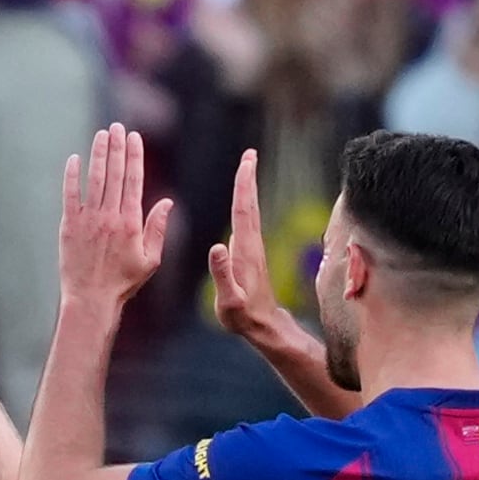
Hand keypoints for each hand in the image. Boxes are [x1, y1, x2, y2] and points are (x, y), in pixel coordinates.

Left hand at [59, 124, 173, 306]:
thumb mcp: (150, 259)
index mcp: (131, 222)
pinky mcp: (69, 226)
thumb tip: (167, 202)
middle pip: (114, 173)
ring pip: (95, 179)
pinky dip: (72, 176)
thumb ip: (158, 228)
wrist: (91, 299)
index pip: (134, 180)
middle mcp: (110, 216)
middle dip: (116, 147)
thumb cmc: (123, 283)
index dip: (134, 156)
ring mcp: (88, 220)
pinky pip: (70, 195)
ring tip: (101, 134)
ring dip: (98, 154)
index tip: (134, 137)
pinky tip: (75, 159)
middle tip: (117, 126)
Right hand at [208, 150, 290, 344]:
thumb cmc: (242, 316)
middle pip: (249, 204)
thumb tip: (216, 246)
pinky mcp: (250, 254)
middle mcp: (251, 244)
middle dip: (248, 178)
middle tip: (249, 153)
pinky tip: (242, 201)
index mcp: (244, 250)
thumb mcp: (229, 300)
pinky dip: (244, 204)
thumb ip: (221, 274)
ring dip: (247, 188)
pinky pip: (247, 221)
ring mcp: (252, 248)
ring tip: (246, 168)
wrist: (262, 325)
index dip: (244, 185)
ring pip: (249, 210)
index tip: (246, 161)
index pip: (243, 210)